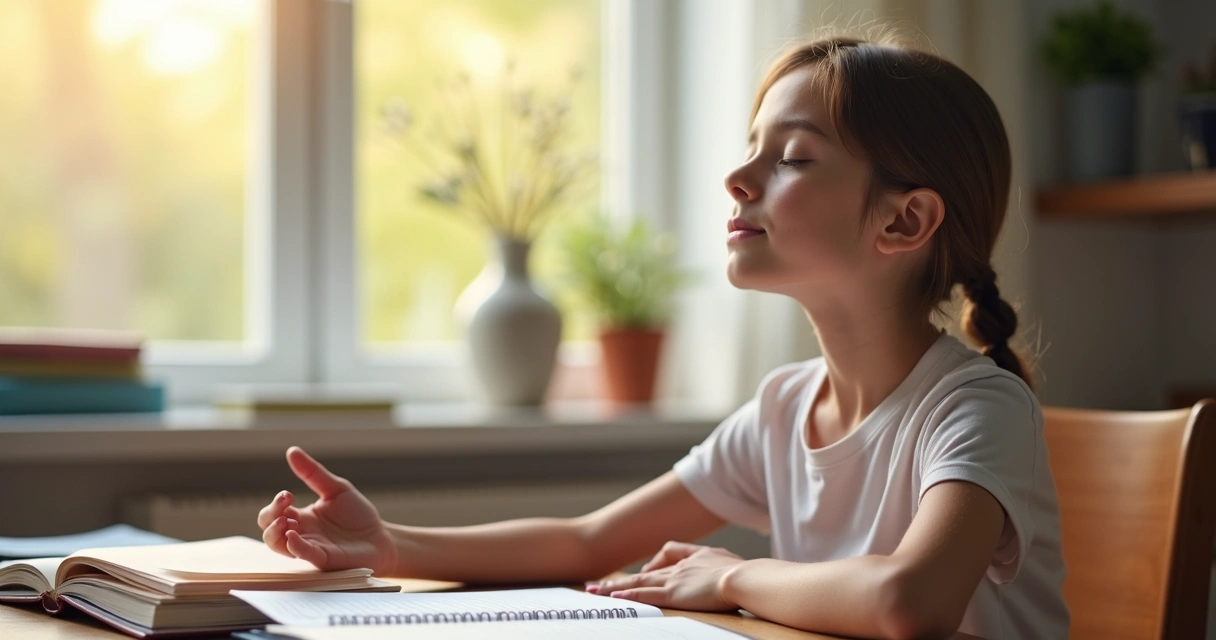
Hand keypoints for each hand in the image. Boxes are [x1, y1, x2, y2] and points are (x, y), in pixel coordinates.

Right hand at [257, 446, 397, 574]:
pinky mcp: (323, 558)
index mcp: (302, 517)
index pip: (274, 513)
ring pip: (279, 546)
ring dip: (276, 533)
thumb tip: (292, 451)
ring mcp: (310, 547)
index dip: (275, 504)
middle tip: (286, 503)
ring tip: (286, 521)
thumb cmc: (357, 516)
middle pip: (269, 529)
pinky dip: (295, 546)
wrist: (381, 537)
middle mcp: (301, 534)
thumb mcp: (336, 489)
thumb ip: (313, 473)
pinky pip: (304, 555)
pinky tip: (293, 535)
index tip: (288, 494)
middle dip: (270, 515)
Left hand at [585, 541, 744, 610]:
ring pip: (637, 583)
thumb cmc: (749, 576)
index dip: (656, 562)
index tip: (647, 571)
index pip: (670, 554)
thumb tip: (737, 573)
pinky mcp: (673, 594)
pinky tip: (611, 598)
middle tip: (601, 585)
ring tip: (593, 591)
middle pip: (645, 572)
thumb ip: (729, 568)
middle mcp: (681, 566)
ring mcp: (675, 580)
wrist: (745, 578)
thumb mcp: (737, 565)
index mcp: (698, 557)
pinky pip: (644, 595)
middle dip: (623, 579)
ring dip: (613, 587)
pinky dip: (626, 596)